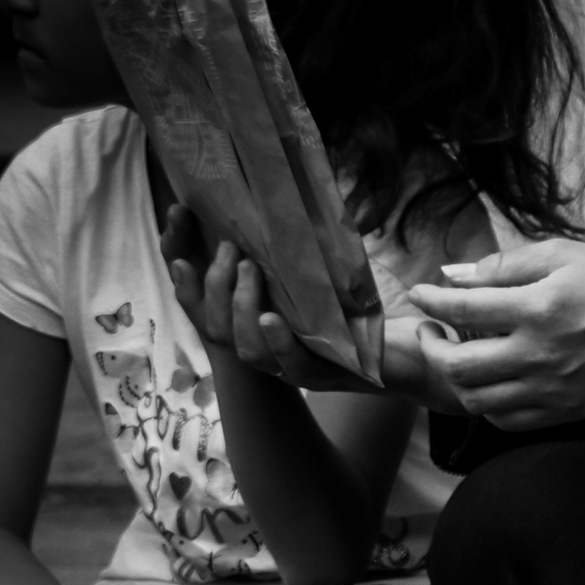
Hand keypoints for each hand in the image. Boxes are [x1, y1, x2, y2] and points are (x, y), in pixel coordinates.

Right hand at [162, 211, 360, 390]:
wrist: (408, 355)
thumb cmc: (357, 310)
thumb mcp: (315, 274)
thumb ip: (285, 253)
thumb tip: (263, 206)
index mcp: (254, 327)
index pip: (201, 305)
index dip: (184, 273)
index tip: (176, 235)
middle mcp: (265, 350)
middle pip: (216, 328)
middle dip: (214, 285)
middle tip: (230, 248)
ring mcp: (291, 369)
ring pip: (247, 348)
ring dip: (241, 307)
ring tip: (249, 270)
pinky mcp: (326, 379)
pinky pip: (291, 366)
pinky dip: (277, 341)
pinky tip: (271, 317)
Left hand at [406, 238, 584, 428]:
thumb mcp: (567, 256)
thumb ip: (507, 263)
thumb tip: (455, 274)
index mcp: (540, 308)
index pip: (463, 307)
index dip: (431, 299)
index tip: (420, 294)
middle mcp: (539, 354)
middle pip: (459, 365)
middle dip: (431, 346)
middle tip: (431, 330)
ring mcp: (551, 389)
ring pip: (477, 400)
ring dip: (456, 379)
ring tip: (457, 358)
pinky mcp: (564, 412)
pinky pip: (506, 420)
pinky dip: (487, 404)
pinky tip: (491, 383)